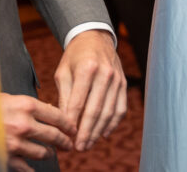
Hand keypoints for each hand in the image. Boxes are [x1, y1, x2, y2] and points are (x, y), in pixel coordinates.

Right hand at [0, 92, 74, 169]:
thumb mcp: (9, 99)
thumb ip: (30, 106)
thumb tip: (51, 112)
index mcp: (26, 105)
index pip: (58, 116)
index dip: (69, 124)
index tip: (73, 128)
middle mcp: (24, 124)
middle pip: (55, 135)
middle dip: (65, 141)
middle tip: (69, 144)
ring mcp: (16, 144)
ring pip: (44, 153)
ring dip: (49, 153)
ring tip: (50, 152)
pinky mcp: (7, 159)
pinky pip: (27, 168)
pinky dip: (32, 169)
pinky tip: (34, 168)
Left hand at [54, 30, 126, 150]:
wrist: (95, 38)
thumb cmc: (75, 57)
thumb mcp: (63, 73)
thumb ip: (65, 98)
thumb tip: (65, 123)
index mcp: (87, 68)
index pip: (79, 102)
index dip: (72, 123)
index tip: (66, 138)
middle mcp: (105, 73)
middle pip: (96, 110)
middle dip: (87, 132)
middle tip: (79, 147)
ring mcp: (117, 79)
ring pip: (109, 112)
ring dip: (99, 131)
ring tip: (89, 144)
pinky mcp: (123, 83)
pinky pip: (120, 108)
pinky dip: (113, 123)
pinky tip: (104, 134)